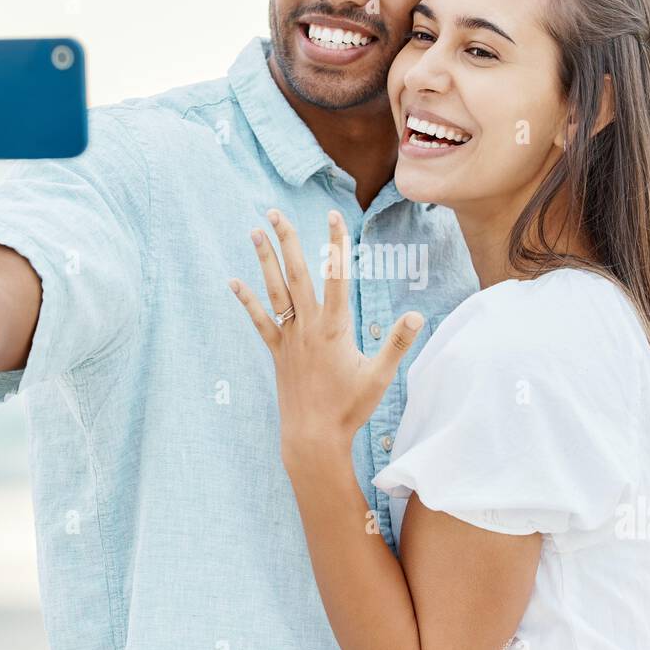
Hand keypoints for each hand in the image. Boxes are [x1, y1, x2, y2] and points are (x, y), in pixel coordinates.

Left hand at [230, 208, 423, 463]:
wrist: (313, 438)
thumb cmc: (350, 409)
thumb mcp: (380, 376)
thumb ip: (397, 343)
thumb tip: (417, 315)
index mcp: (335, 328)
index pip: (336, 276)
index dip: (335, 244)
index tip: (333, 215)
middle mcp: (308, 327)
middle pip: (296, 274)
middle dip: (286, 240)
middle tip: (274, 211)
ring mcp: (289, 338)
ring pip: (274, 291)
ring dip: (264, 260)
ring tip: (254, 231)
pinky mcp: (277, 352)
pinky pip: (260, 321)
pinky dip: (246, 300)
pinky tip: (233, 281)